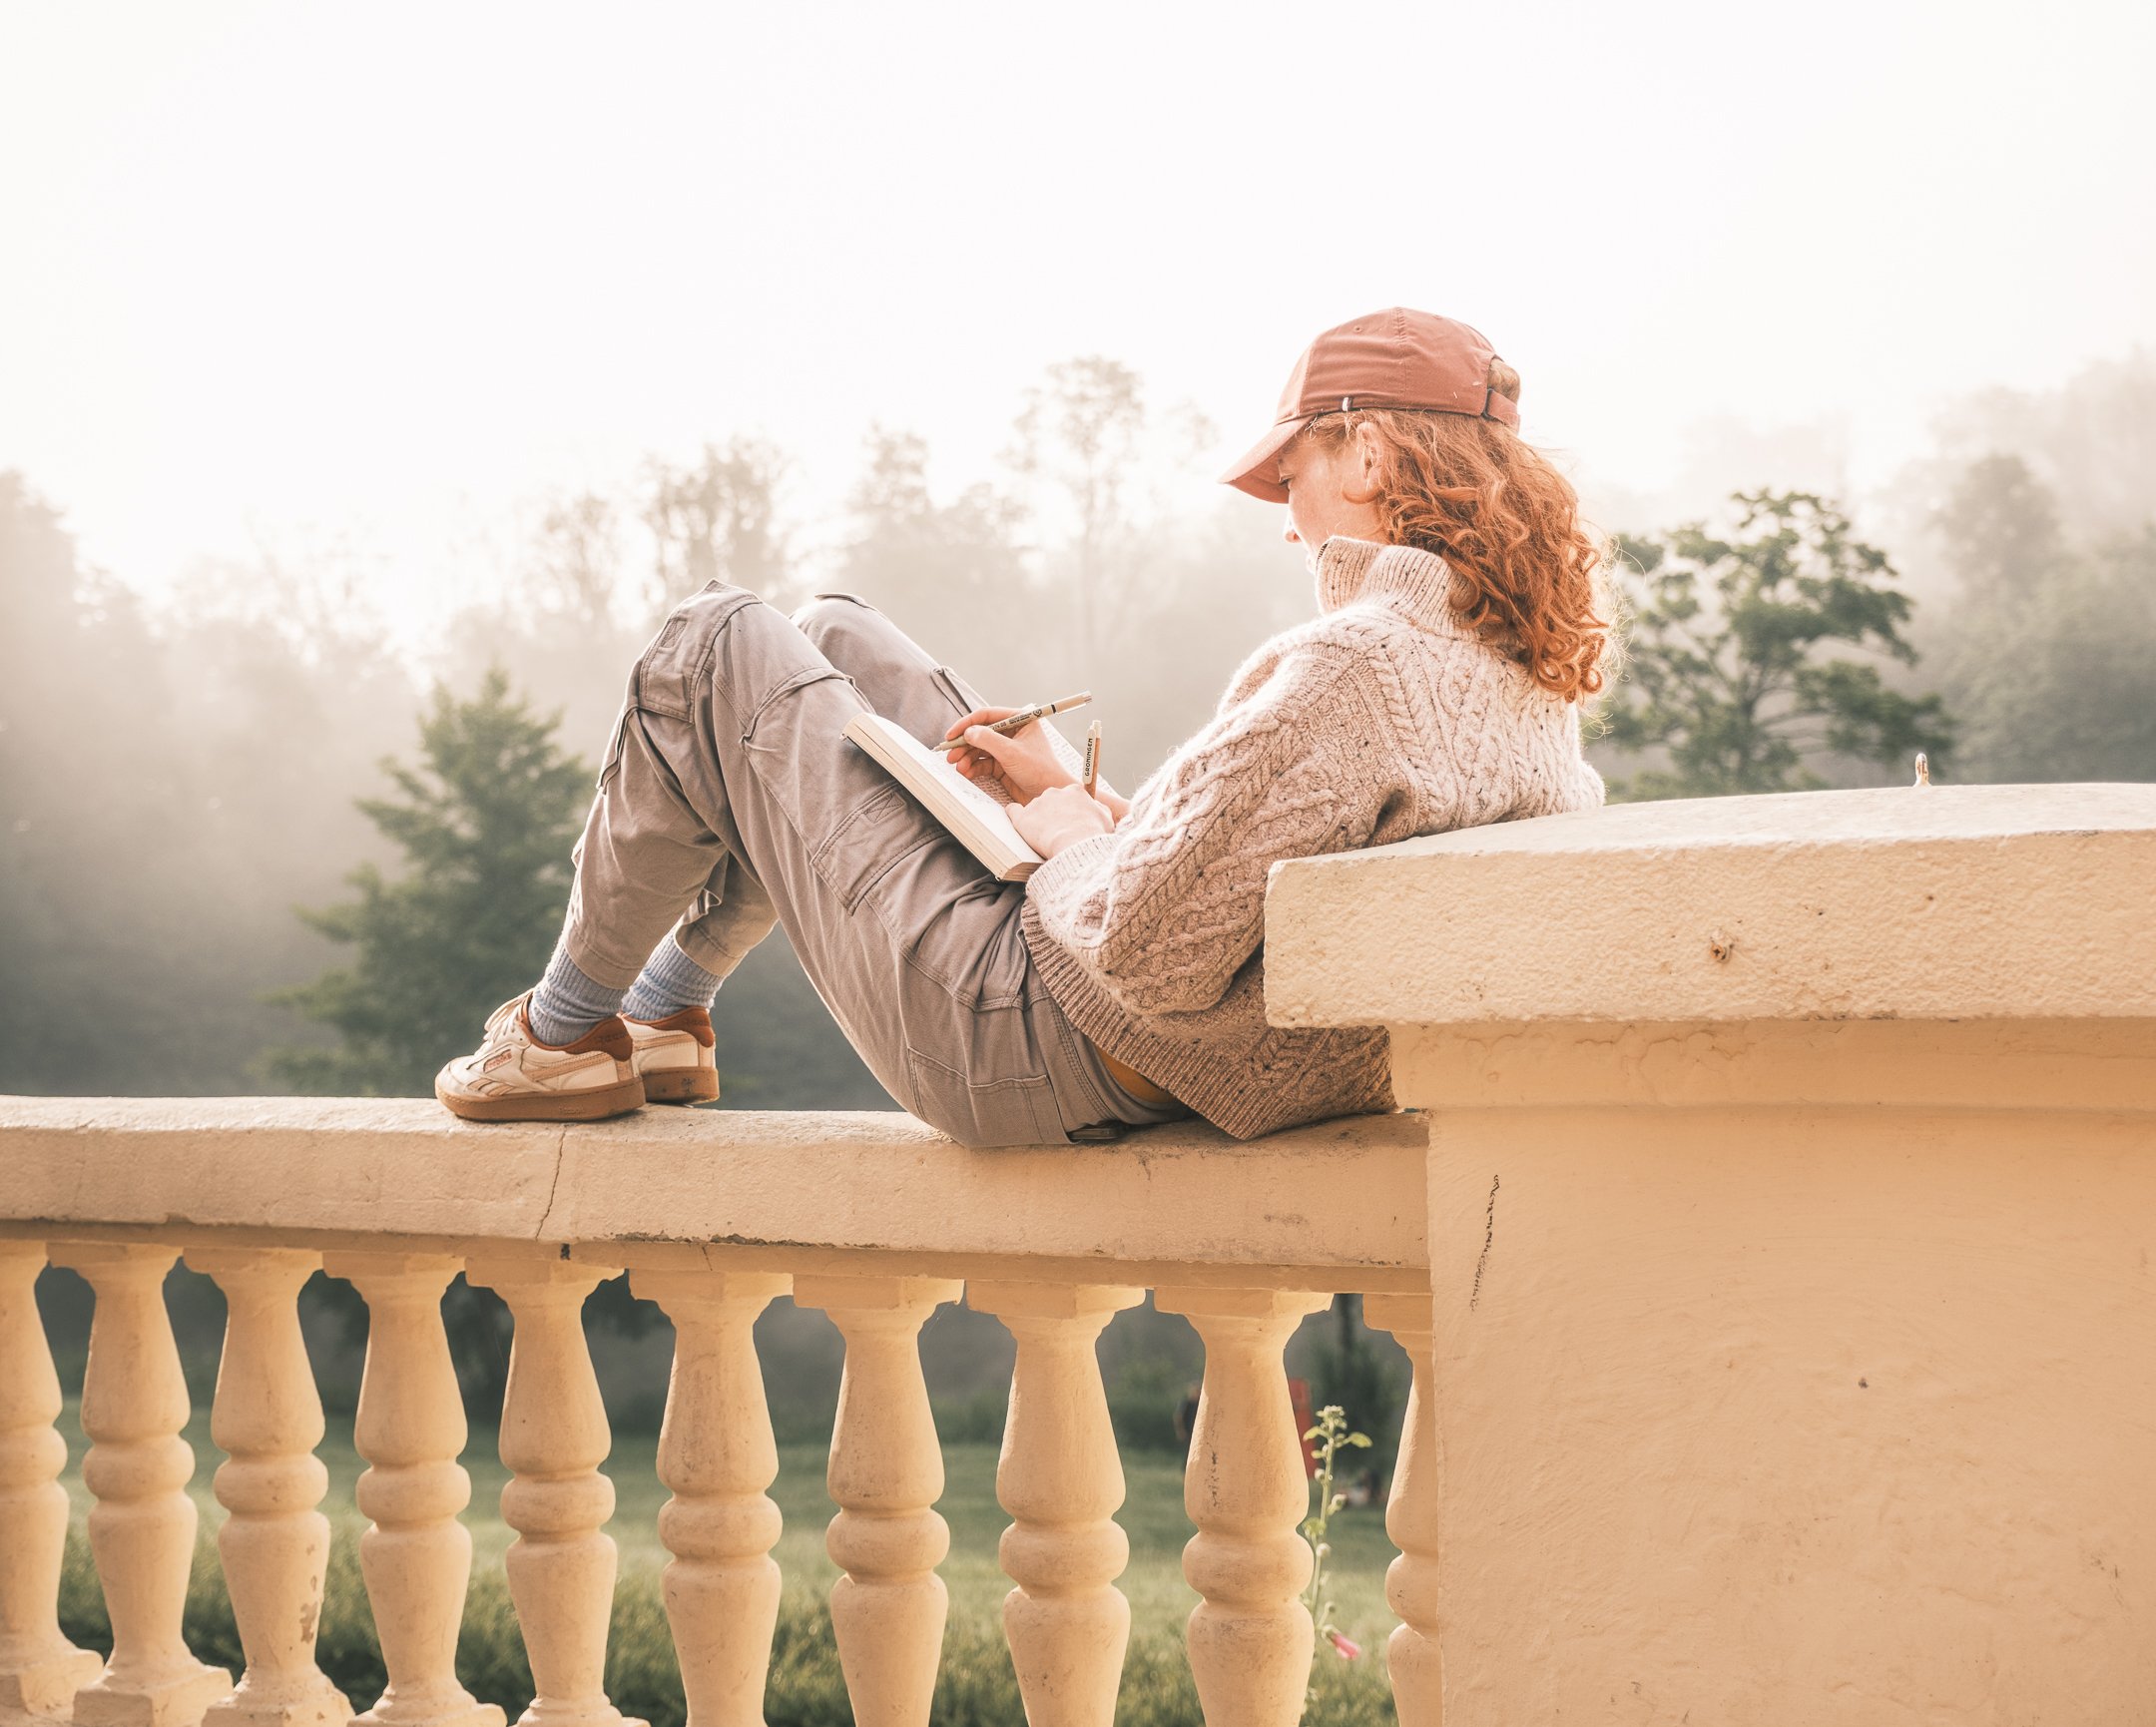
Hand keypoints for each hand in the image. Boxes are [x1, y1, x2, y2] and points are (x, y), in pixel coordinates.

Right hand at [942, 707, 1075, 804]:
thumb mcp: (1012, 752)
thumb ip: (988, 740)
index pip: (987, 716)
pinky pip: (983, 763)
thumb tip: (968, 732)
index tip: (952, 734)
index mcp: (1019, 720)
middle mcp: (1012, 732)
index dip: (967, 724)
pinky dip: (973, 768)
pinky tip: (966, 773)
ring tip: (958, 767)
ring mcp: (1007, 749)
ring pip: (979, 749)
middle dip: (964, 744)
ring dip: (966, 757)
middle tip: (950, 754)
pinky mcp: (1003, 765)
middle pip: (981, 733)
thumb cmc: (1041, 770)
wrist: (1050, 795)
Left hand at [1008, 784, 1115, 857]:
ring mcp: (1037, 803)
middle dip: (1054, 813)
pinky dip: (1015, 814)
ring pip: (1035, 808)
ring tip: (1046, 837)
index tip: (1071, 819)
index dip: (1070, 809)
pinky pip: (1013, 810)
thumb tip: (1096, 807)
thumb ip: (1099, 809)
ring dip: (1039, 819)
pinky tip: (1019, 821)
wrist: (1075, 844)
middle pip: (1051, 800)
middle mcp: (1054, 792)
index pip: (1070, 796)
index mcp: (1075, 791)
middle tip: (1059, 830)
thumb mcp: (1106, 819)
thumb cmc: (1092, 834)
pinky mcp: (1022, 817)